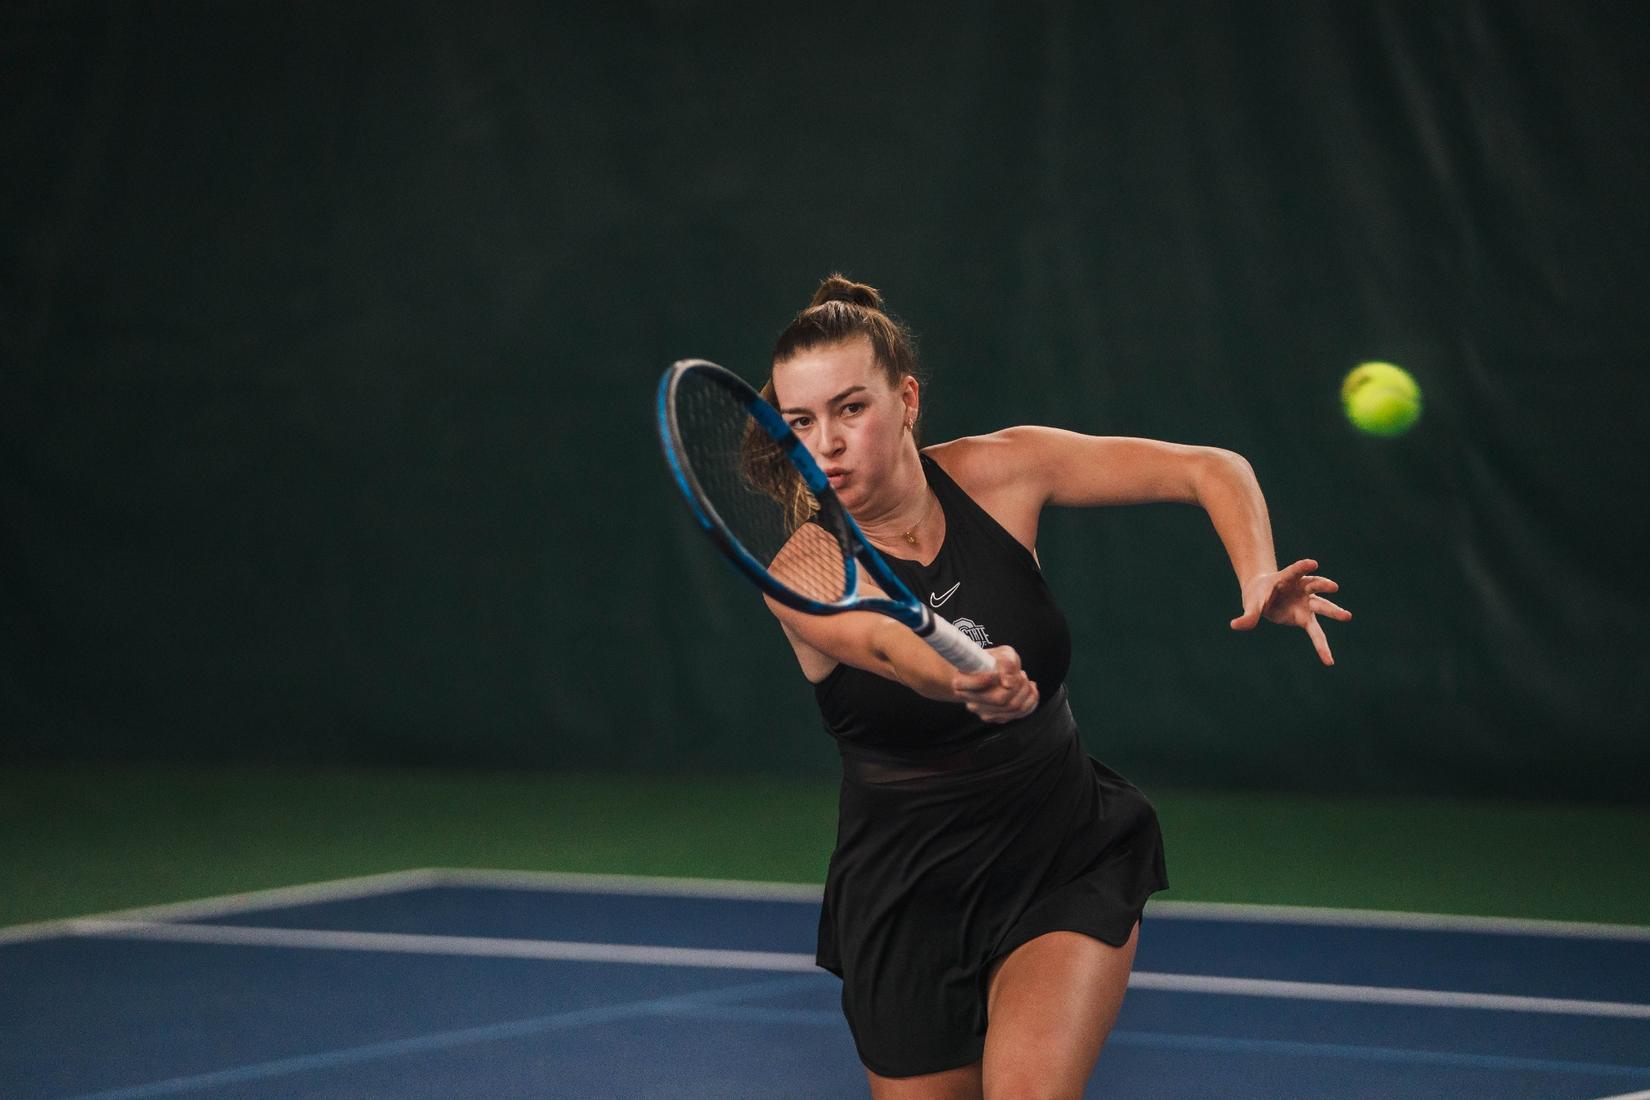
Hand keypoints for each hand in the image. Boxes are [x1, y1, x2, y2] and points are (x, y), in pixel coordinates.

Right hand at [952, 645, 1038, 722]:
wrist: (989, 673)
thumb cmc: (993, 661)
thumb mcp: (1001, 654)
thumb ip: (1006, 664)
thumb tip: (1008, 684)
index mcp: (962, 684)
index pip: (977, 685)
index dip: (988, 679)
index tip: (996, 672)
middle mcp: (972, 702)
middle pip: (1001, 699)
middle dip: (1018, 684)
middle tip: (1020, 673)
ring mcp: (984, 713)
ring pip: (1014, 707)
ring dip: (1026, 691)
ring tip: (1024, 679)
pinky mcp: (997, 718)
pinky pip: (1020, 713)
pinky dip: (1030, 699)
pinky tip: (1029, 688)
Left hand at [1230, 558, 1351, 665]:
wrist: (1263, 596)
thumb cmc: (1258, 595)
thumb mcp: (1251, 603)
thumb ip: (1248, 615)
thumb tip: (1235, 625)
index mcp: (1286, 578)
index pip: (1295, 571)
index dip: (1303, 567)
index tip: (1313, 564)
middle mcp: (1301, 588)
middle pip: (1314, 585)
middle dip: (1324, 585)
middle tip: (1334, 586)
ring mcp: (1307, 602)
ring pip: (1322, 605)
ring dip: (1334, 610)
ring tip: (1347, 616)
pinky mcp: (1306, 617)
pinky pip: (1316, 632)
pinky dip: (1321, 646)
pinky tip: (1328, 660)